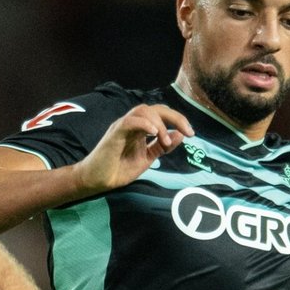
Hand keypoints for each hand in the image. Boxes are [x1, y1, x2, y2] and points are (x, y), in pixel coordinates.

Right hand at [75, 105, 194, 193]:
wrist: (98, 181)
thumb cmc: (118, 169)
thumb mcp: (147, 158)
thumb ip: (162, 147)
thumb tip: (181, 135)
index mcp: (141, 128)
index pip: (162, 114)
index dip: (178, 120)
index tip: (191, 133)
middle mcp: (133, 124)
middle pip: (156, 108)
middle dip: (175, 117)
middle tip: (188, 132)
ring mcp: (123, 126)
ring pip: (143, 110)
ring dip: (160, 123)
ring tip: (165, 140)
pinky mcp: (114, 133)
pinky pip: (130, 121)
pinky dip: (144, 124)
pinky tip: (155, 133)